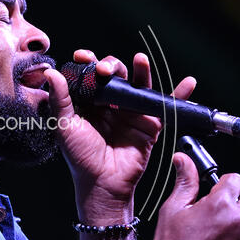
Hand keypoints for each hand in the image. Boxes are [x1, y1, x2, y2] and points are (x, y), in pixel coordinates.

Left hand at [44, 50, 195, 220]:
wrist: (102, 182)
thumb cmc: (81, 157)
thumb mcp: (65, 125)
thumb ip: (60, 99)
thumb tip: (52, 73)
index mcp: (88, 101)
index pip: (89, 75)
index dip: (88, 62)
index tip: (83, 56)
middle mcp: (109, 102)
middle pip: (114, 74)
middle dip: (110, 65)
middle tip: (104, 70)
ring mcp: (130, 111)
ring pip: (138, 83)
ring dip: (141, 69)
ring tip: (140, 60)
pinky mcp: (148, 122)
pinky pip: (164, 105)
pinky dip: (178, 94)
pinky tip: (187, 82)